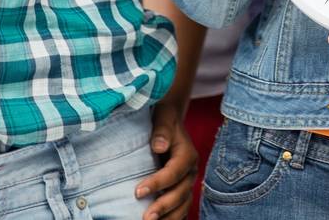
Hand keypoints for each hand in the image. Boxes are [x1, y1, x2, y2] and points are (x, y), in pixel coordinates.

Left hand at [134, 98, 196, 219]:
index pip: (175, 172)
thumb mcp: (164, 117)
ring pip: (183, 204)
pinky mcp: (181, 190)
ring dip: (169, 216)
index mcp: (187, 154)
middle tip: (146, 217)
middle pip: (181, 193)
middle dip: (164, 206)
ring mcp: (187, 182)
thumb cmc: (164, 119)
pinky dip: (172, 217)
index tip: (138, 192)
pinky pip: (180, 208)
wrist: (169, 121)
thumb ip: (162, 130)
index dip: (158, 183)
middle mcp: (190, 171)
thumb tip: (159, 146)